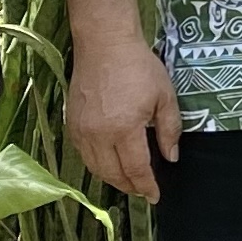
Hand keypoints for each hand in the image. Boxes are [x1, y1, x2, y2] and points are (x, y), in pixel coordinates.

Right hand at [66, 32, 183, 202]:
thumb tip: (170, 158)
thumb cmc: (139, 67)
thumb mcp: (164, 96)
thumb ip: (169, 130)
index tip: (155, 196)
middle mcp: (98, 135)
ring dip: (112, 178)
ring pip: (95, 167)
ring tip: (127, 181)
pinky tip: (109, 162)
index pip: (135, 169)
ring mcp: (81, 130)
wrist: (104, 43)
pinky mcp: (71, 123)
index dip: (146, 186)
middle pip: (112, 174)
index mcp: (124, 129)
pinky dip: (96, 164)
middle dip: (129, 186)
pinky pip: (83, 154)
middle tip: (143, 190)